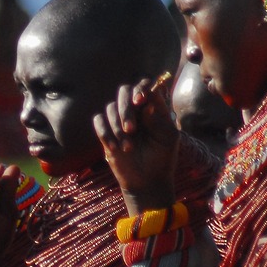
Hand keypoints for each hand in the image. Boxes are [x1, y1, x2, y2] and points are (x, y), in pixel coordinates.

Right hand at [94, 75, 179, 204]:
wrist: (147, 180)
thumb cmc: (162, 158)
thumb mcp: (167, 138)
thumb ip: (158, 119)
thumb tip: (146, 103)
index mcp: (153, 107)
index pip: (145, 86)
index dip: (141, 89)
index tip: (140, 101)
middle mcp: (136, 110)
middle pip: (124, 92)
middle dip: (125, 109)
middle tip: (131, 129)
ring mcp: (120, 120)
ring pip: (110, 107)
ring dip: (117, 127)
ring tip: (128, 147)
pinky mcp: (107, 132)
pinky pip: (99, 121)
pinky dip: (105, 132)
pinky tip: (115, 148)